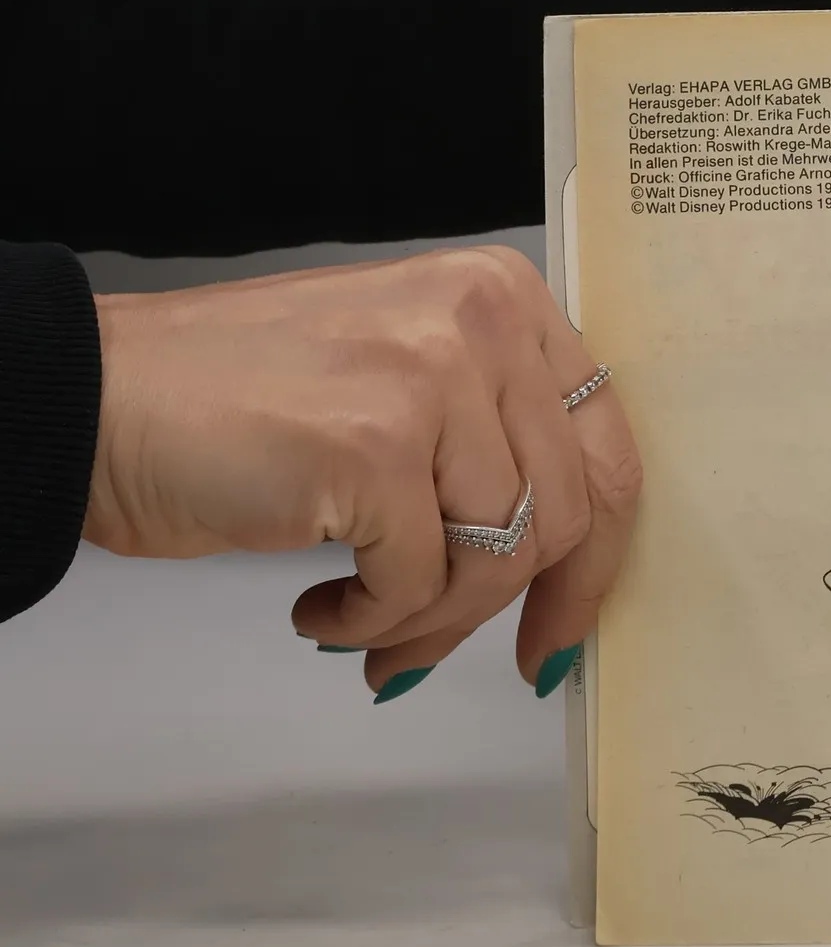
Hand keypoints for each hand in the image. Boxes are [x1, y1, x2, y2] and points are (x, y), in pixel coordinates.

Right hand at [86, 248, 641, 694]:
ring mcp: (433, 379)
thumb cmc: (244, 398)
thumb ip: (491, 440)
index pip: (608, 443)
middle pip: (566, 511)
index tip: (565, 624)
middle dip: (510, 607)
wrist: (106, 398)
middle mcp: (484, 321)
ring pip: (500, 557)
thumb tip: (561, 564)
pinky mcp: (375, 447)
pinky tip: (320, 608)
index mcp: (506, 298)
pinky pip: (419, 584)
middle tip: (440, 648)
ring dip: (431, 621)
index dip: (598, 555)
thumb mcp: (407, 378)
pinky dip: (372, 622)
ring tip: (368, 628)